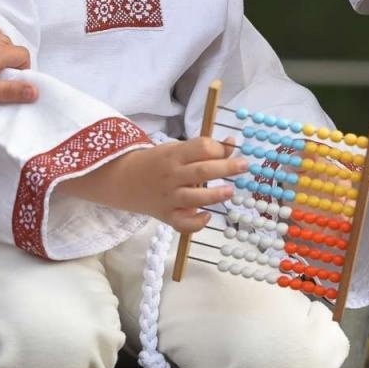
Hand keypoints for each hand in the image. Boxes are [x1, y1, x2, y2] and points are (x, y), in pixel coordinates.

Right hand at [106, 138, 248, 233]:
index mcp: (174, 155)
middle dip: (226, 168)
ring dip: (214, 195)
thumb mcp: (176, 149)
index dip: (218, 148)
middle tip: (245, 166)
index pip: (200, 148)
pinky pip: (182, 224)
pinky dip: (195, 223)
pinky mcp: (165, 215)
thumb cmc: (157, 162)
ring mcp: (168, 197)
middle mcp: (171, 176)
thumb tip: (232, 143)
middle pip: (201, 171)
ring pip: (194, 198)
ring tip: (230, 191)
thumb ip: (202, 149)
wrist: (124, 179)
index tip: (230, 150)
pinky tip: (206, 216)